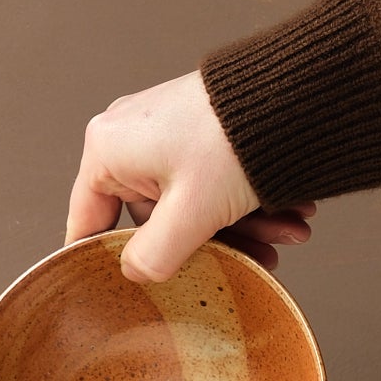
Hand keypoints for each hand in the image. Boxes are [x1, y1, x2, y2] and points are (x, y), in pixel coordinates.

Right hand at [64, 70, 314, 282]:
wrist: (292, 90)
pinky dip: (243, 203)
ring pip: (191, 203)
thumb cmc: (232, 138)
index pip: (88, 221)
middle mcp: (129, 137)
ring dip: (238, 227)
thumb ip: (154, 256)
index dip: (106, 259)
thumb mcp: (190, 213)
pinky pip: (210, 182)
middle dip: (208, 244)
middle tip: (249, 261)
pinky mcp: (198, 131)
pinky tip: (286, 215)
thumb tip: (136, 275)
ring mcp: (165, 133)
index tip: (125, 290)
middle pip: (155, 218)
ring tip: (283, 236)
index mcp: (107, 150)